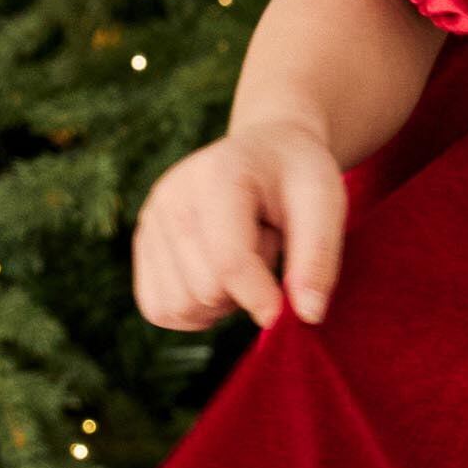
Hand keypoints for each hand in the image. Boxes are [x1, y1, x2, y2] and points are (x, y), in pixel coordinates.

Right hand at [133, 115, 351, 334]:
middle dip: (244, 292)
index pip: (229, 263)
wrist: (266, 152)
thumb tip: (308, 315)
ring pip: (177, 307)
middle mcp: (171, 195)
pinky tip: (218, 282)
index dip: (261, 299)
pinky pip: (159, 309)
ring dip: (219, 304)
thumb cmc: (297, 177)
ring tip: (241, 261)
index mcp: (217, 176)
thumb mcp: (325, 203)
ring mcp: (151, 219)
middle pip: (203, 291)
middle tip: (264, 251)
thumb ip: (318, 257)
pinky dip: (193, 312)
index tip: (285, 309)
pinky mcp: (142, 243)